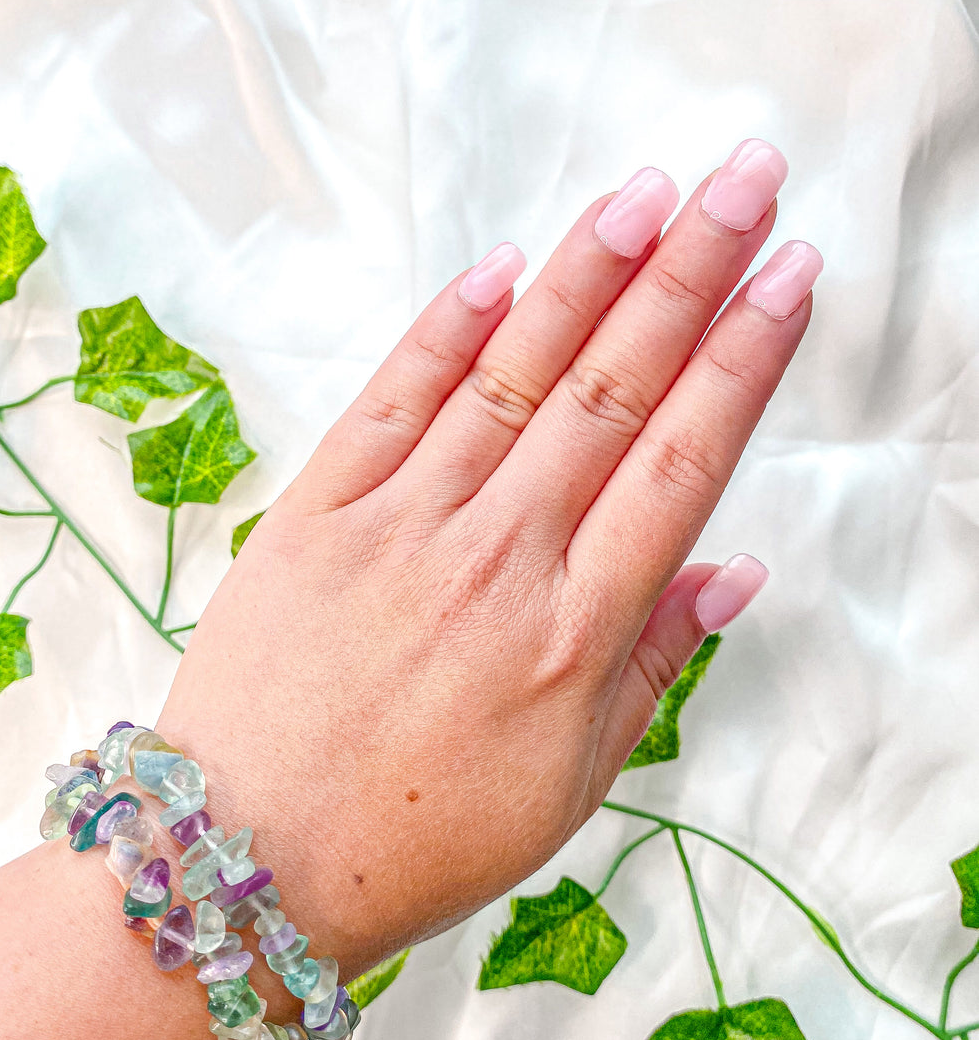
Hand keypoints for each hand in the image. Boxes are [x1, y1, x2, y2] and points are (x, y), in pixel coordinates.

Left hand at [157, 139, 820, 981]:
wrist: (250, 859)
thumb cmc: (419, 839)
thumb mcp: (571, 785)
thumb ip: (654, 665)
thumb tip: (732, 570)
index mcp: (574, 633)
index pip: (683, 464)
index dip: (743, 360)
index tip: (789, 277)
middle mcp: (499, 560)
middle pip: (613, 391)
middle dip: (689, 274)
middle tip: (744, 181)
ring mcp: (402, 527)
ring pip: (513, 375)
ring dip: (586, 276)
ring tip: (649, 194)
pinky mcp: (316, 512)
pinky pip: (392, 401)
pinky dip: (446, 327)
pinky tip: (504, 265)